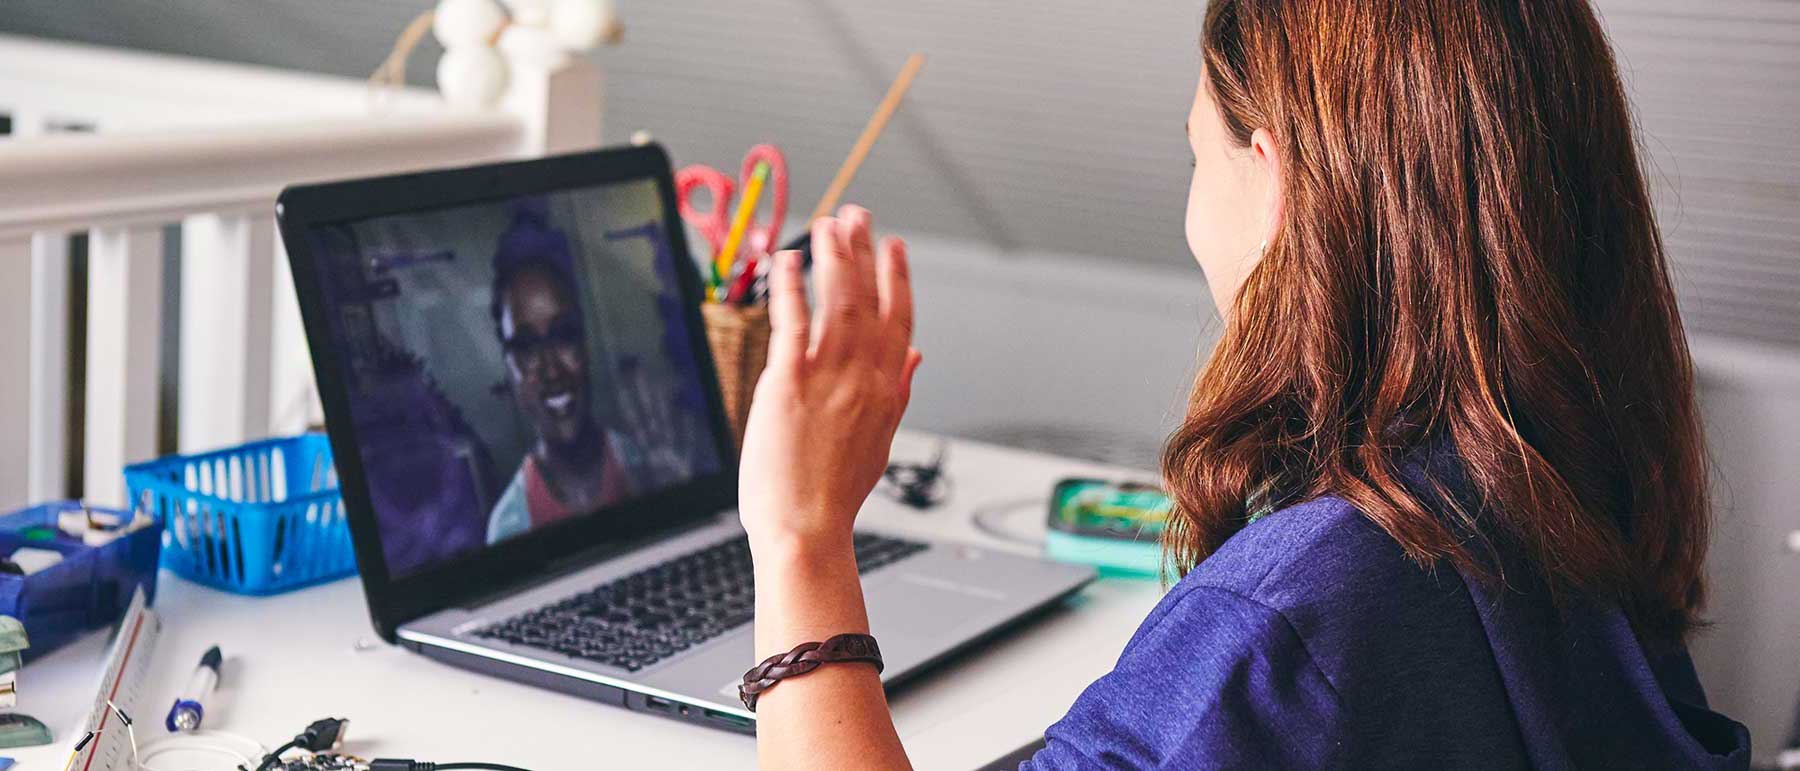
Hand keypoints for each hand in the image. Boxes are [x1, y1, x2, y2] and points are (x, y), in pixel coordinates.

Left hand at [738, 206, 921, 554]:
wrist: (806, 529)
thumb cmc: (834, 495)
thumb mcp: (880, 441)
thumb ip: (900, 391)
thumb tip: (916, 358)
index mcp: (888, 392)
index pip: (900, 321)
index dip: (898, 278)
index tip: (893, 246)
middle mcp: (864, 377)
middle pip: (869, 299)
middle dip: (864, 251)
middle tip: (857, 214)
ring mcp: (829, 377)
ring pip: (837, 300)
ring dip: (833, 255)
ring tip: (828, 222)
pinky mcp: (790, 382)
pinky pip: (793, 321)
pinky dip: (791, 286)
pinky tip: (787, 259)